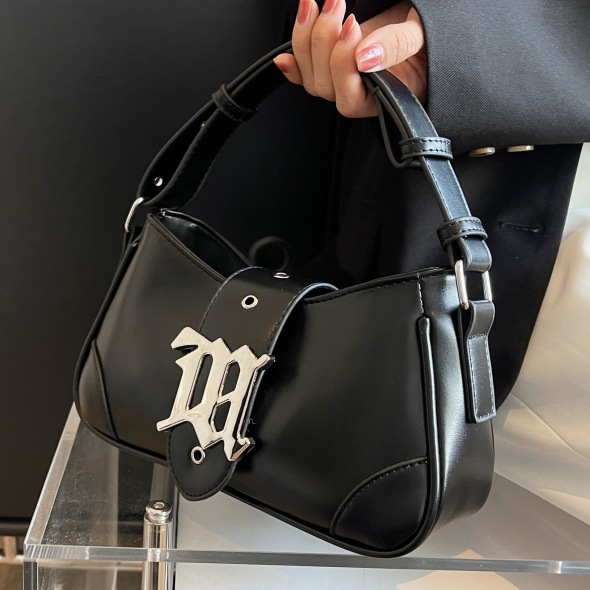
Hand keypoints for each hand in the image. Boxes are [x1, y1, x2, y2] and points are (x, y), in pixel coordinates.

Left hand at [274, 0, 425, 116]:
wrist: (423, 28)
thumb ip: (398, 46)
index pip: (350, 97)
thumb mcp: (422, 35)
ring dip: (305, 39)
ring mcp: (342, 82)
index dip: (343, 65)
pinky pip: (305, 73)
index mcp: (384, 97)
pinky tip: (283, 56)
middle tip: (336, 5)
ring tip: (315, 4)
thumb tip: (365, 57)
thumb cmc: (430, 39)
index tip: (353, 27)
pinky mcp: (330, 67)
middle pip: (324, 85)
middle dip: (323, 42)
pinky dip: (293, 63)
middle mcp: (358, 94)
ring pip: (311, 77)